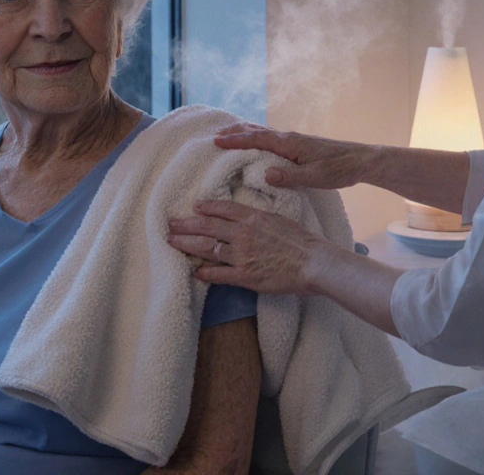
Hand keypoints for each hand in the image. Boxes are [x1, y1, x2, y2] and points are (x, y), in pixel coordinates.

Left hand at [167, 200, 330, 294]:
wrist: (313, 262)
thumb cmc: (302, 241)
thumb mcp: (279, 219)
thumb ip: (260, 218)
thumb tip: (247, 216)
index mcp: (253, 218)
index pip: (222, 209)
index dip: (205, 207)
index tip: (193, 207)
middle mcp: (243, 234)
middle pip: (207, 227)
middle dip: (186, 225)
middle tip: (170, 224)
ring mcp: (242, 255)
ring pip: (207, 248)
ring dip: (187, 245)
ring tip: (172, 242)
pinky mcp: (245, 276)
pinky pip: (220, 274)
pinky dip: (206, 273)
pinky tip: (195, 272)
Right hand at [214, 122, 372, 190]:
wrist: (361, 160)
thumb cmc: (339, 170)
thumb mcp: (316, 177)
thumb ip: (290, 176)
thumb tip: (266, 174)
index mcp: (290, 144)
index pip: (257, 139)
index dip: (236, 140)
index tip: (216, 140)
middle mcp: (289, 138)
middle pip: (256, 130)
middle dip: (235, 132)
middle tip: (214, 135)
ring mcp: (294, 141)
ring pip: (263, 132)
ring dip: (244, 133)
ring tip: (228, 135)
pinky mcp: (298, 146)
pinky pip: (271, 138)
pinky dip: (256, 137)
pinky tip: (255, 143)